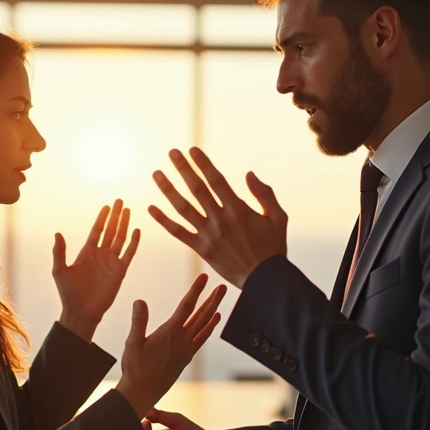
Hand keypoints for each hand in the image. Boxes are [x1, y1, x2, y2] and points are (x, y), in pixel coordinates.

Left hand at [53, 199, 140, 341]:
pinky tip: (137, 231)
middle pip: (110, 230)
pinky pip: (129, 254)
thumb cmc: (68, 293)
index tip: (107, 206)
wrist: (81, 312)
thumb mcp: (59, 270)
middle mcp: (101, 254)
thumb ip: (59, 252)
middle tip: (120, 201)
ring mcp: (111, 262)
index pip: (97, 230)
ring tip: (129, 210)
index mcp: (87, 252)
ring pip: (120, 239)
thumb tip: (57, 233)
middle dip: (116, 216)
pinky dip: (134, 243)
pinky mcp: (120, 271)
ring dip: (125, 225)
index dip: (102, 218)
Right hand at [115, 275, 225, 417]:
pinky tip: (214, 321)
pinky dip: (210, 328)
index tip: (204, 277)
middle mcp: (182, 340)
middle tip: (222, 286)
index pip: (186, 306)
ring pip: (204, 326)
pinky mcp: (186, 357)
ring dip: (214, 310)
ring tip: (220, 298)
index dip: (196, 290)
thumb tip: (140, 301)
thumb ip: (138, 321)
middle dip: (212, 299)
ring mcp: (186, 349)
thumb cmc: (134, 368)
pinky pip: (202, 338)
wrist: (142, 392)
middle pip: (201, 315)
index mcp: (169, 333)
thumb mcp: (132, 343)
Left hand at [149, 148, 287, 287]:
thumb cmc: (273, 248)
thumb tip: (249, 174)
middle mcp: (221, 220)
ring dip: (168, 190)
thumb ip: (265, 194)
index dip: (203, 164)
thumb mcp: (278, 218)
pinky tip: (151, 208)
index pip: (216, 181)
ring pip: (183, 208)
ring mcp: (209, 235)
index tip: (192, 150)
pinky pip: (179, 233)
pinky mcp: (201, 249)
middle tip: (172, 152)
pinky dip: (164, 221)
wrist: (264, 280)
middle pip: (197, 189)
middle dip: (183, 169)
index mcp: (238, 209)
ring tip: (156, 174)